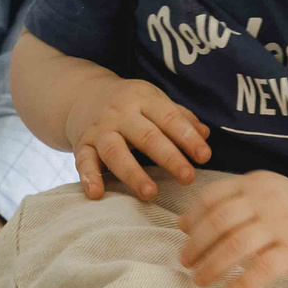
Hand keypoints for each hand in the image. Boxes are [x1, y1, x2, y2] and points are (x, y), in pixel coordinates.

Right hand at [62, 78, 210, 199]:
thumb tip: (205, 134)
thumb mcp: (154, 101)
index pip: (169, 118)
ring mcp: (100, 129)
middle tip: (188, 178)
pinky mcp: (82, 144)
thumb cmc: (130, 103)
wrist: (83, 93)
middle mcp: (120, 113)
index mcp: (143, 99)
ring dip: (133, 173)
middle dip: (168, 157)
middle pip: (146, 136)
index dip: (188, 137)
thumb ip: (179, 117)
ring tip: (150, 193)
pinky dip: (88, 177)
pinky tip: (96, 194)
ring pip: (115, 151)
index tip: (204, 157)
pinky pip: (83, 161)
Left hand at [178, 172, 287, 287]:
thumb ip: (226, 204)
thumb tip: (182, 223)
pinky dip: (240, 286)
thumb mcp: (260, 197)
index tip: (183, 237)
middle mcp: (267, 198)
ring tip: (200, 281)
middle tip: (186, 264)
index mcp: (254, 183)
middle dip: (197, 246)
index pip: (212, 197)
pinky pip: (262, 270)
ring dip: (212, 267)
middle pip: (219, 222)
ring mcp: (283, 223)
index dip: (192, 218)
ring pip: (236, 246)